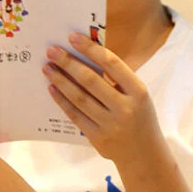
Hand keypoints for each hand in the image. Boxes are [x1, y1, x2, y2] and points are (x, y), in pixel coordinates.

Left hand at [43, 32, 160, 162]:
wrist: (144, 154)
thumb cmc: (140, 116)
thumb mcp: (138, 96)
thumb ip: (118, 80)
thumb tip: (86, 57)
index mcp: (138, 91)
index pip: (112, 64)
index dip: (91, 49)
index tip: (73, 37)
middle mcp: (124, 107)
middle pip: (91, 80)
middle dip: (69, 63)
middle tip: (52, 50)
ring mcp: (110, 124)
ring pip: (79, 98)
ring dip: (61, 80)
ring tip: (47, 67)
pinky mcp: (97, 137)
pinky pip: (75, 115)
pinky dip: (62, 100)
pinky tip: (52, 88)